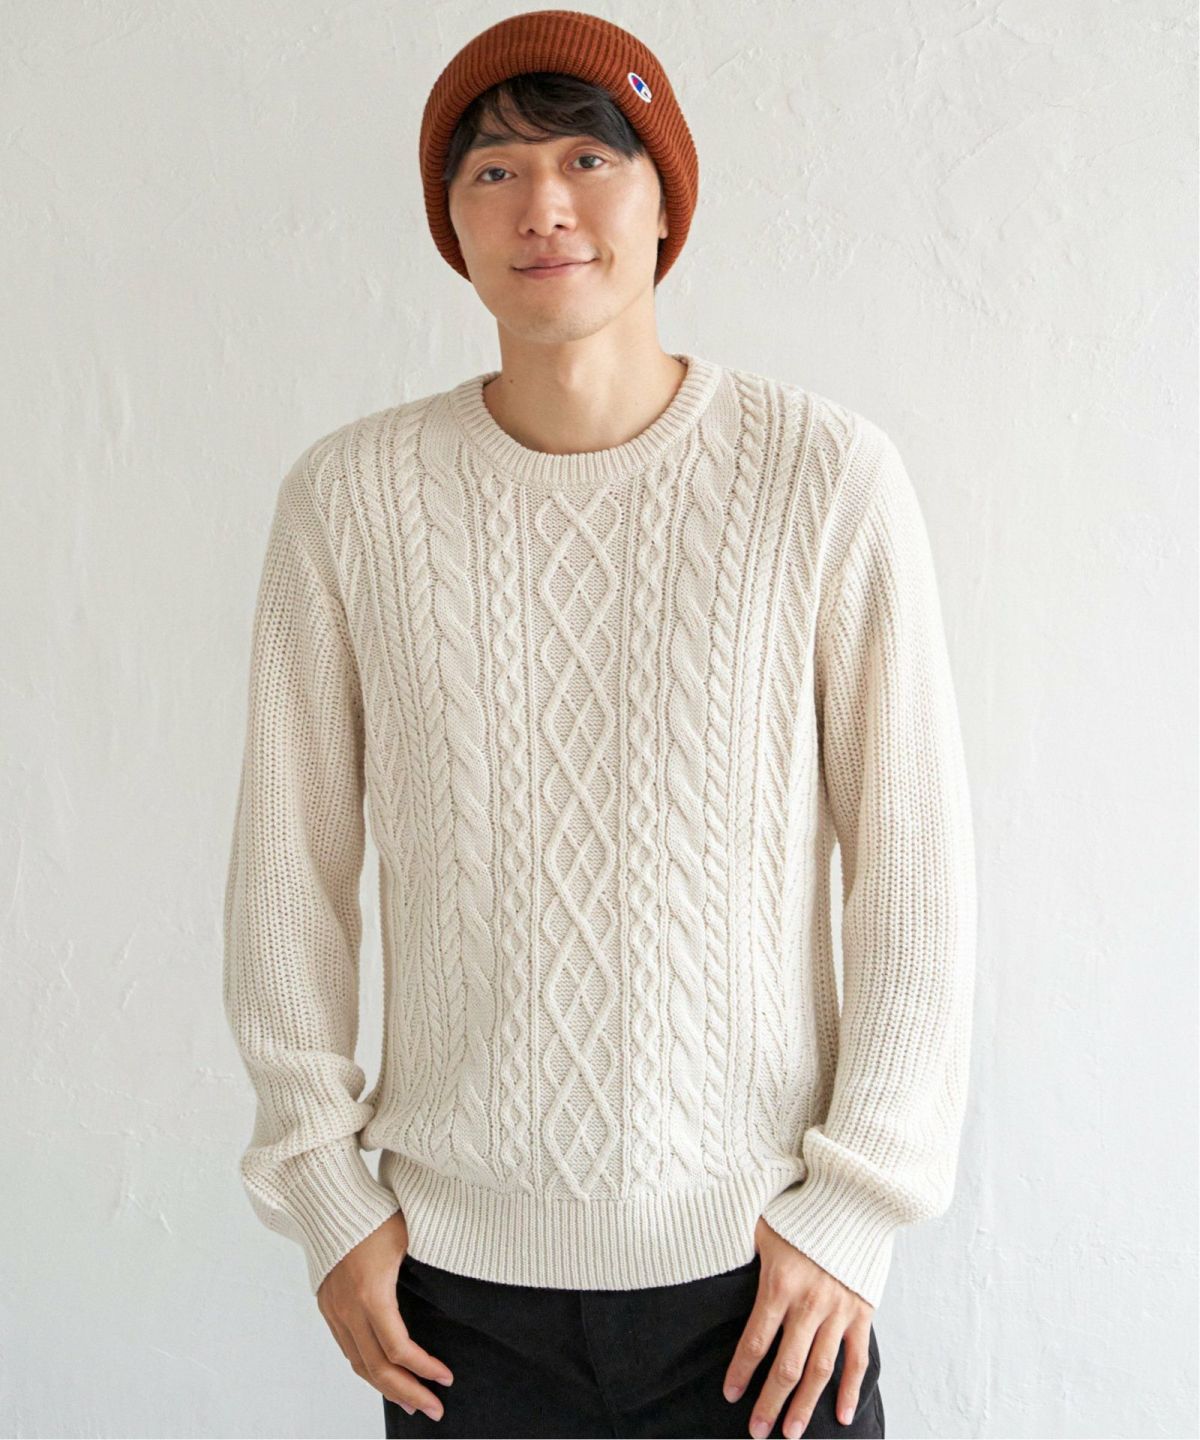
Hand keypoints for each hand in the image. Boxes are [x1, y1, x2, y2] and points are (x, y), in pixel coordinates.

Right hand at [316, 1211, 454, 1420]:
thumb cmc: (374, 1214)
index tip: (446, 1379)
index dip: (424, 1370)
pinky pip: (348, 1350)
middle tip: (435, 1410)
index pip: (399, 1350)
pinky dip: (367, 1369)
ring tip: (413, 1402)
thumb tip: (450, 1297)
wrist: (328, 1202)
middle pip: (378, 1369)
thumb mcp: (407, 1239)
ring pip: (359, 1365)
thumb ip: (423, 1273)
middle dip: (409, 1394)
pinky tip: (384, 1376)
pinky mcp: (327, 1307)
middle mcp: (348, 1310)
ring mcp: (334, 1311)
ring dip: (387, 1388)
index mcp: (371, 1294)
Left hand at [722, 1216, 874, 1438]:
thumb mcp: (763, 1225)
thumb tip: (707, 1251)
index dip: (741, 1371)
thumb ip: (741, 1247)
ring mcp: (839, 1312)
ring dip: (804, 1405)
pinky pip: (856, 1359)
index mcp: (780, 1285)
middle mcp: (810, 1304)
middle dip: (770, 1402)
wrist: (854, 1199)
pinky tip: (839, 1415)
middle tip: (757, 1430)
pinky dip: (850, 1389)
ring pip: (820, 1370)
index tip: (730, 1395)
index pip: (756, 1340)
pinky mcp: (862, 1312)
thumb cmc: (801, 1211)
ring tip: (790, 1433)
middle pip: (787, 1366)